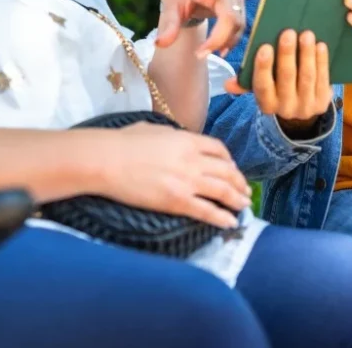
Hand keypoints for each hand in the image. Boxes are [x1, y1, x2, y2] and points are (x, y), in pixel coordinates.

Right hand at [91, 122, 251, 228]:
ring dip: (237, 199)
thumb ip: (173, 135)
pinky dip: (222, 217)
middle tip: (245, 190)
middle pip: (226, 171)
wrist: (106, 160)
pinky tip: (231, 222)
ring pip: (222, 191)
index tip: (232, 167)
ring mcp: (186, 181)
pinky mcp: (176, 201)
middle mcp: (192, 160)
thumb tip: (179, 139)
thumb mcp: (154, 129)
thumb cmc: (123, 142)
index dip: (229, 160)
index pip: (218, 150)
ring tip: (244, 206)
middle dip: (239, 182)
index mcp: (187, 140)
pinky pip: (207, 211)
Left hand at [156, 0, 260, 57]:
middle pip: (231, 19)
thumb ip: (168, 25)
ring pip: (237, 27)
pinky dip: (230, 42)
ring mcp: (235, 3)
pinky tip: (219, 51)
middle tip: (199, 55)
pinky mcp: (238, 12)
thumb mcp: (170, 8)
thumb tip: (160, 44)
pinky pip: (239, 30)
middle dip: (218, 39)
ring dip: (223, 43)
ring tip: (202, 53)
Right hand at [224, 29, 331, 135]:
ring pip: (307, 77)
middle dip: (287, 54)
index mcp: (266, 104)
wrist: (301, 109)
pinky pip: (323, 79)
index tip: (265, 47)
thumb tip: (227, 84)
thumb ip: (245, 83)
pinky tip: (320, 46)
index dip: (263, 67)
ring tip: (306, 34)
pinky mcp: (323, 102)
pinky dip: (321, 61)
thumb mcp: (261, 88)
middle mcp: (286, 108)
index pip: (262, 86)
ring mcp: (306, 106)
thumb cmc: (275, 89)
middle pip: (286, 78)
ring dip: (307, 54)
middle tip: (288, 33)